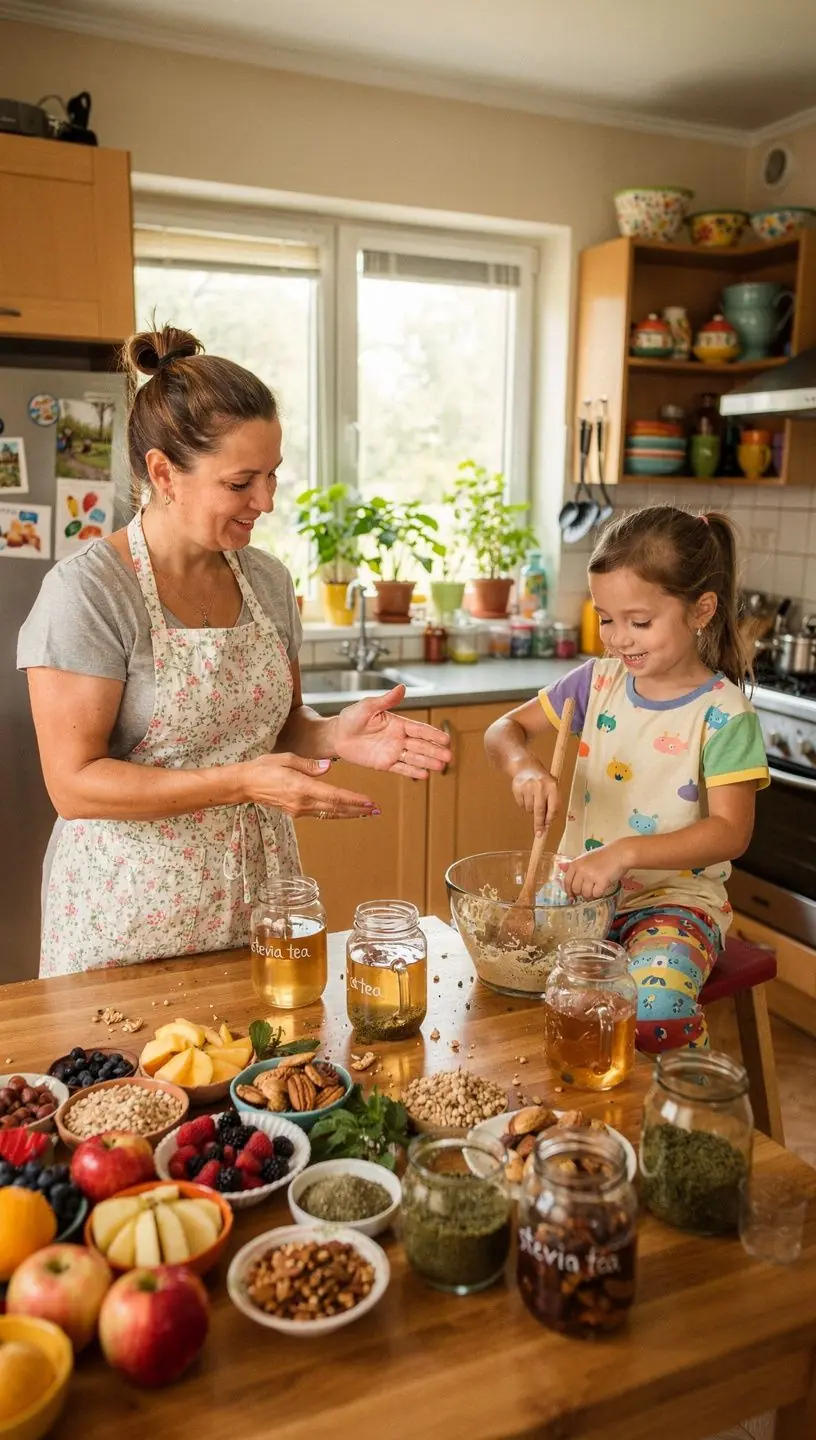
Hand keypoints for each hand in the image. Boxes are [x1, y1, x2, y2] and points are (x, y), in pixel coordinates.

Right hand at [243, 753, 377, 819]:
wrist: (245, 784)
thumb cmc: (264, 767)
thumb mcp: (286, 758)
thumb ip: (308, 764)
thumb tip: (327, 767)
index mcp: (300, 788)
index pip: (333, 796)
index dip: (354, 801)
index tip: (369, 802)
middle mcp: (302, 802)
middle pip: (336, 808)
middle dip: (358, 810)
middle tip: (376, 810)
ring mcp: (299, 810)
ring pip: (330, 814)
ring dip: (350, 814)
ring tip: (367, 813)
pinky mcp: (296, 812)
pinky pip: (321, 814)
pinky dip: (336, 813)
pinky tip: (346, 811)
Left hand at [334, 686, 452, 778]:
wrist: (336, 736)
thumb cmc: (351, 718)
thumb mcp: (368, 706)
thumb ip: (386, 700)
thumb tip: (402, 688)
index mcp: (397, 723)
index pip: (419, 729)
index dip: (433, 734)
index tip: (446, 739)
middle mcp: (398, 738)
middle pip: (421, 746)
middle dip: (435, 751)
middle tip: (449, 757)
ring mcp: (392, 752)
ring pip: (414, 758)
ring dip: (428, 762)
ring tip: (441, 767)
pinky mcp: (384, 764)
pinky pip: (401, 768)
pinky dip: (412, 771)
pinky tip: (424, 775)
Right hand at [511, 762, 559, 834]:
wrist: (526, 766)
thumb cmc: (543, 781)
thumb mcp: (552, 788)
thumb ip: (553, 804)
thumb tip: (548, 823)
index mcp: (553, 786)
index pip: (553, 807)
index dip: (550, 819)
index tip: (547, 828)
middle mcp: (540, 786)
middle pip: (540, 811)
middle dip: (539, 824)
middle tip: (539, 834)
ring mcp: (528, 787)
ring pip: (529, 809)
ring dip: (531, 809)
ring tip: (533, 799)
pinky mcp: (518, 788)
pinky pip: (521, 804)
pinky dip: (524, 804)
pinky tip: (526, 796)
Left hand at [560, 841, 630, 900]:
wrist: (619, 853)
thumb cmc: (604, 856)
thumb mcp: (586, 858)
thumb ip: (577, 869)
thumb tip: (569, 884)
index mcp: (575, 864)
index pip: (567, 881)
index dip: (568, 891)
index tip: (571, 896)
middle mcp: (581, 870)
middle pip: (576, 889)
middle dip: (581, 893)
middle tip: (588, 891)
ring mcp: (591, 876)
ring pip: (586, 894)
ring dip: (591, 895)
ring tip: (596, 889)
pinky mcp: (602, 881)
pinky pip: (596, 894)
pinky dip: (599, 894)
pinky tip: (602, 888)